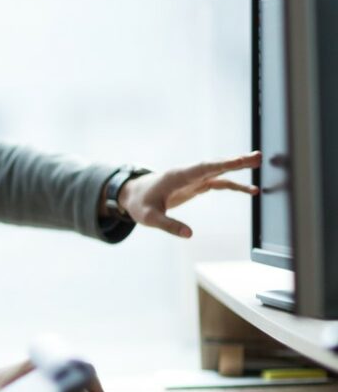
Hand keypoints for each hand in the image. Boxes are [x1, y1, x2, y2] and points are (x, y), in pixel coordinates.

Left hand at [119, 152, 260, 237]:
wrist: (132, 195)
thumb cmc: (139, 204)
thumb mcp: (149, 217)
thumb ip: (168, 225)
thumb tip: (189, 235)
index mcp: (177, 177)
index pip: (203, 168)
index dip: (222, 164)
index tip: (240, 160)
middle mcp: (188, 174)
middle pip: (215, 166)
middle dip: (235, 161)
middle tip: (258, 157)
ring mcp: (193, 179)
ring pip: (219, 172)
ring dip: (238, 168)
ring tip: (259, 164)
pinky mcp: (195, 186)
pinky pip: (218, 183)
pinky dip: (233, 185)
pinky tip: (250, 190)